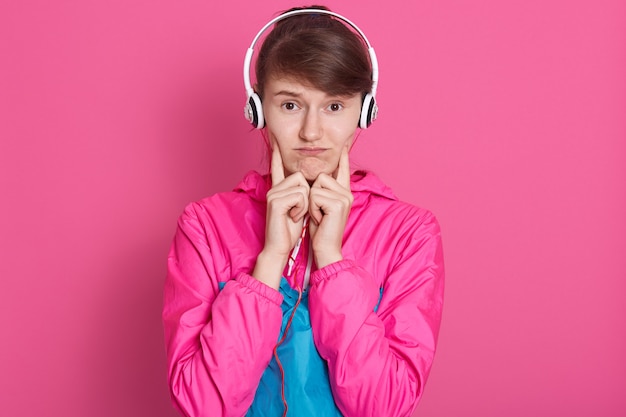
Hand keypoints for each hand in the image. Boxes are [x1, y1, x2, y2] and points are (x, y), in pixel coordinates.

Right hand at [253, 145, 309, 288]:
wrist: (280, 247)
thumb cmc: (291, 229)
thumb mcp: (300, 207)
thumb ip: (303, 193)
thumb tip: (315, 180)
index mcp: (279, 188)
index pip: (278, 167)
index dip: (278, 154)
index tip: (275, 140)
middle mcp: (274, 187)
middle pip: (301, 176)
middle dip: (308, 195)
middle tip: (299, 211)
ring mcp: (273, 193)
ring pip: (302, 185)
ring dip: (305, 203)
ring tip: (295, 214)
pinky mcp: (275, 200)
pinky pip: (300, 195)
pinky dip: (301, 208)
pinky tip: (291, 217)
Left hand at [308, 147, 353, 267]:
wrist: (325, 248)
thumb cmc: (319, 229)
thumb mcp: (319, 205)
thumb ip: (321, 190)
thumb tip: (314, 175)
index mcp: (343, 192)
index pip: (343, 169)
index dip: (343, 156)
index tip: (345, 142)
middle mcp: (347, 192)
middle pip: (322, 174)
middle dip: (312, 193)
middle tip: (318, 212)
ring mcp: (345, 197)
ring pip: (317, 184)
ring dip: (311, 201)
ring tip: (318, 215)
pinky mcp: (339, 203)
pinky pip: (315, 194)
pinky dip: (312, 208)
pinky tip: (319, 218)